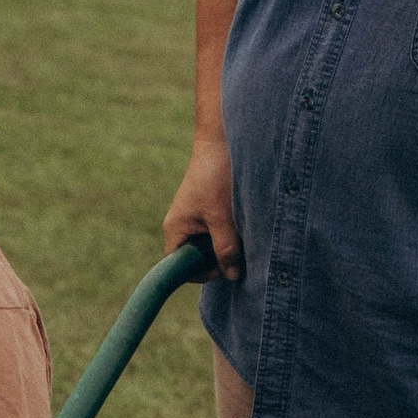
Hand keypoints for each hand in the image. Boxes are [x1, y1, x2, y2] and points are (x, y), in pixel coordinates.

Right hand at [163, 141, 240, 278]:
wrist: (222, 142)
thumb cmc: (216, 177)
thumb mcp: (223, 218)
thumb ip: (226, 249)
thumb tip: (231, 275)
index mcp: (175, 229)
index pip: (178, 266)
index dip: (201, 272)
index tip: (224, 264)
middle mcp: (181, 227)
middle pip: (196, 258)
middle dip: (217, 258)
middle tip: (238, 247)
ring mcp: (196, 219)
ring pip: (210, 246)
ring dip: (228, 244)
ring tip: (241, 229)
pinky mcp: (209, 212)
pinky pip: (218, 233)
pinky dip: (231, 232)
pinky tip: (242, 221)